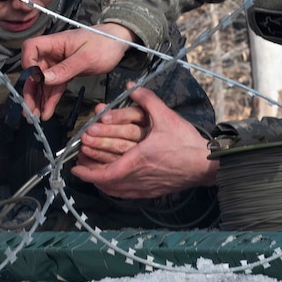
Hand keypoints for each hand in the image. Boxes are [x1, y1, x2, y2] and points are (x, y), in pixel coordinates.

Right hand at [20, 23, 135, 118]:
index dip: (28, 64)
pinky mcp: (65, 72)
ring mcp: (58, 63)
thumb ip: (64, 69)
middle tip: (29, 109)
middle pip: (34, 70)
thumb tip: (43, 78)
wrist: (119, 43)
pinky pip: (54, 87)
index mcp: (55, 42)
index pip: (31, 48)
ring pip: (43, 82)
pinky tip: (46, 112)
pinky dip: (50, 99)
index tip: (34, 80)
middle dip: (30, 90)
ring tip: (35, 116)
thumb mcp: (86, 58)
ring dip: (38, 99)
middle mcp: (53, 53)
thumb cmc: (105, 44)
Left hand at [71, 85, 216, 198]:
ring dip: (102, 183)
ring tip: (94, 174)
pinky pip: (128, 195)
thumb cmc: (186, 142)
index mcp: (138, 161)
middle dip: (91, 175)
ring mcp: (146, 188)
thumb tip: (131, 87)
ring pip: (116, 192)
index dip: (87, 173)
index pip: (105, 174)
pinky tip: (115, 183)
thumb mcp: (166, 117)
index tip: (75, 168)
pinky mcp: (154, 192)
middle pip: (107, 184)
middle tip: (81, 166)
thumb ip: (147, 100)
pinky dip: (116, 189)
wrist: (206, 164)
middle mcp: (139, 178)